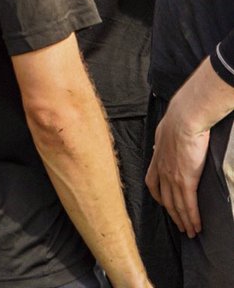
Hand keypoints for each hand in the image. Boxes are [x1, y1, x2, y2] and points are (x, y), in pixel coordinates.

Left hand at [145, 104, 207, 237]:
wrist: (185, 118)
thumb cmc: (178, 119)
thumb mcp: (164, 130)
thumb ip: (164, 140)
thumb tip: (163, 140)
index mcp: (157, 158)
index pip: (152, 184)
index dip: (158, 197)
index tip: (165, 204)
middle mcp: (162, 170)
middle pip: (166, 200)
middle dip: (173, 215)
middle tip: (180, 226)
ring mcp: (173, 177)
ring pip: (177, 206)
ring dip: (184, 221)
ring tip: (190, 232)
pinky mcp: (186, 180)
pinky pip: (189, 205)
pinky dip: (192, 218)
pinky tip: (197, 226)